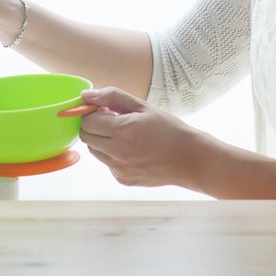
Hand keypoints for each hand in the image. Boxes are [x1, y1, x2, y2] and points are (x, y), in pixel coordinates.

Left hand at [78, 87, 201, 188]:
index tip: (106, 110)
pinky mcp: (123, 179)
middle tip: (114, 121)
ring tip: (126, 136)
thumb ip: (111, 97)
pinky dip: (113, 155)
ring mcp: (119, 169)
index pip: (87, 121)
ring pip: (95, 151)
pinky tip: (133, 151)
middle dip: (95, 127)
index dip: (93, 113)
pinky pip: (107, 164)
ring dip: (103, 141)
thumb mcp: (142, 106)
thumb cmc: (168, 129)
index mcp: (122, 130)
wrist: (190, 159)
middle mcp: (118, 152)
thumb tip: (86, 95)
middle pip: (86, 137)